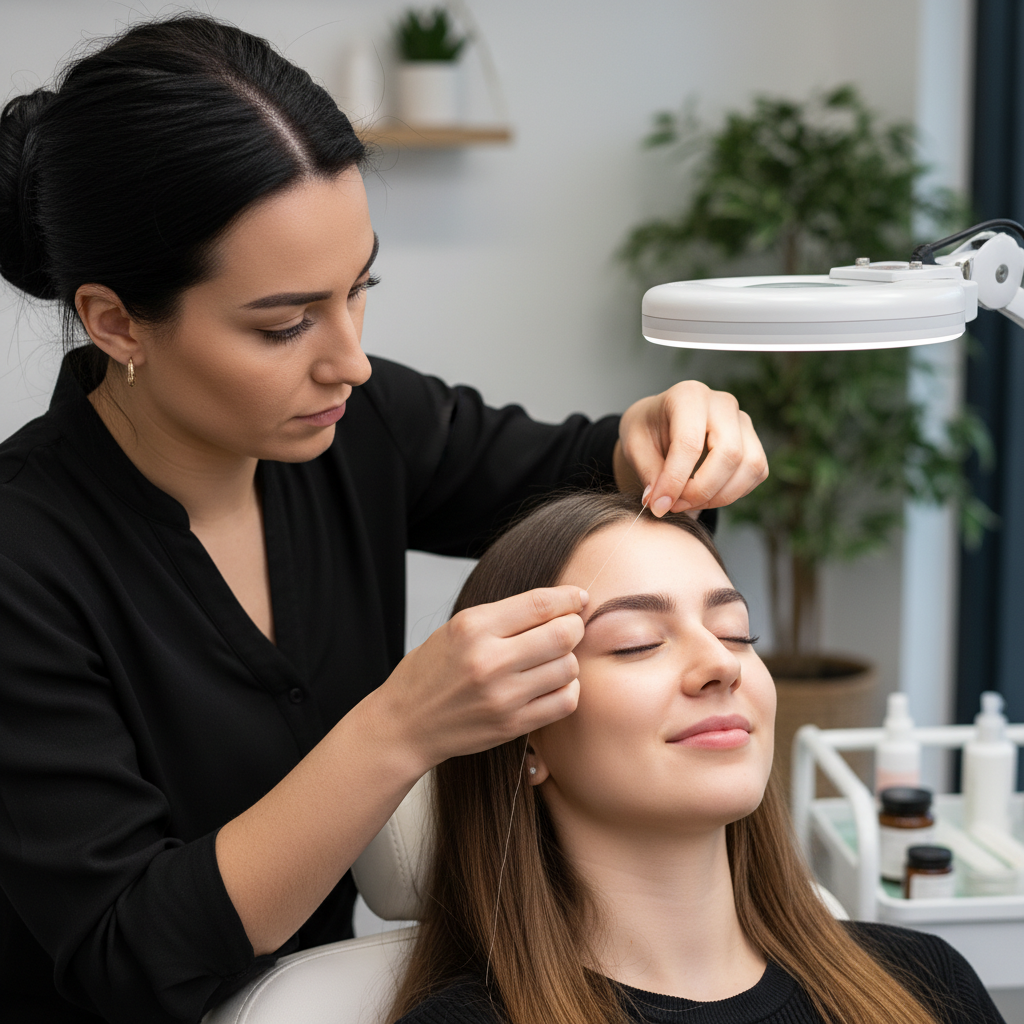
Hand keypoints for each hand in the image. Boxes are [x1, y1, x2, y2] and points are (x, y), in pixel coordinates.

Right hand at [377, 585, 587, 770]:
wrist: (405, 723)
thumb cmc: (432, 671)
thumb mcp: (457, 628)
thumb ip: (505, 616)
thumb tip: (561, 604)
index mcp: (473, 627)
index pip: (540, 604)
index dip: (569, 598)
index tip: (578, 598)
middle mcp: (488, 660)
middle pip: (563, 634)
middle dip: (574, 626)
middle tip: (569, 627)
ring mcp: (502, 696)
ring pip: (568, 667)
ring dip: (568, 659)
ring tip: (552, 659)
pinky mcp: (511, 725)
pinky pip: (565, 701)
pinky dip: (567, 688)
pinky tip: (552, 683)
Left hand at [615, 381, 767, 515]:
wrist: (661, 423)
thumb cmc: (647, 430)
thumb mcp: (634, 446)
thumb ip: (647, 473)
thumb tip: (659, 502)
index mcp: (688, 396)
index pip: (689, 442)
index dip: (675, 480)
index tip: (659, 505)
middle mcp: (722, 403)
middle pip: (729, 454)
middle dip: (702, 490)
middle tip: (675, 505)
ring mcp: (743, 422)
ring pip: (750, 466)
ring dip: (719, 496)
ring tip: (687, 502)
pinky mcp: (753, 442)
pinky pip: (756, 474)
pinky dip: (733, 494)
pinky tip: (705, 495)